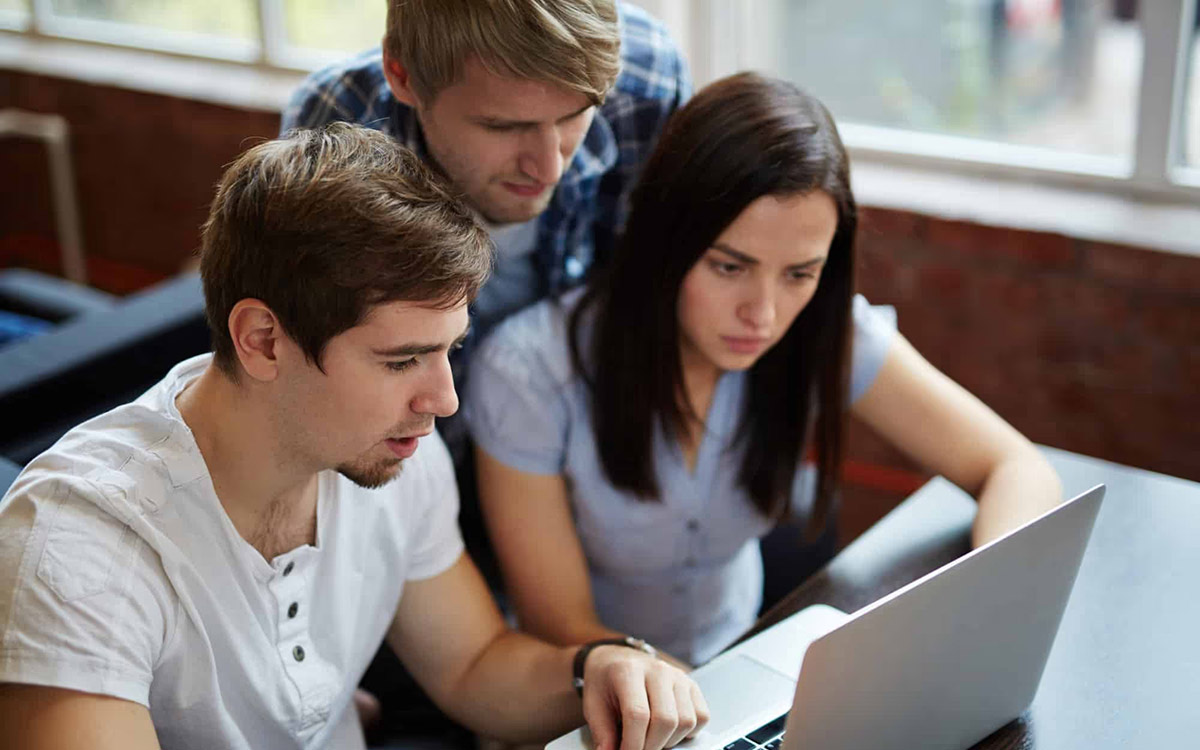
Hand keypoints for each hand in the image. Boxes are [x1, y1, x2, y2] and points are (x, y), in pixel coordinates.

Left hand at [581, 645, 709, 749]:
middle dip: (651, 746)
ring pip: (686, 721)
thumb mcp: (593, 704)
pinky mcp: (691, 685)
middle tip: (637, 749)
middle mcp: (657, 670)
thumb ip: (602, 732)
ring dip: (669, 741)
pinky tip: (669, 731)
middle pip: (666, 720)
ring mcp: (678, 676)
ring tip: (651, 739)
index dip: (633, 744)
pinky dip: (688, 732)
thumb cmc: (605, 682)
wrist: (616, 659)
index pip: (638, 715)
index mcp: (628, 671)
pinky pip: (701, 716)